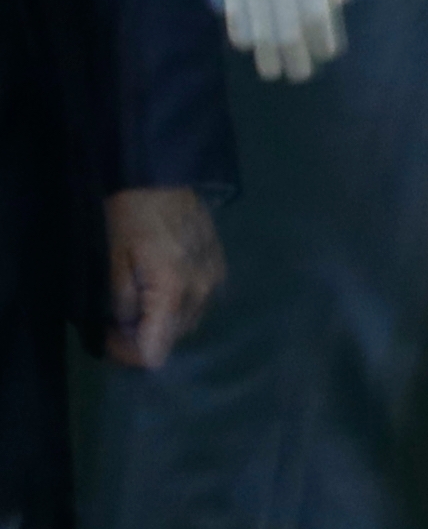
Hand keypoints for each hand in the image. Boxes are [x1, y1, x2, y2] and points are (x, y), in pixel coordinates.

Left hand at [100, 188, 223, 369]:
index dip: (128, 354)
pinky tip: (157, 289)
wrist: (162, 175)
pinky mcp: (219, 267)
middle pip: (172, 338)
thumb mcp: (111, 260)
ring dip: (160, 323)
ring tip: (135, 306)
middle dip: (142, 338)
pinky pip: (197, 303)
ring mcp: (215, 279)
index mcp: (174, 291)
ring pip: (186, 322)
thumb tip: (128, 328)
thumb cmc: (129, 216)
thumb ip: (121, 301)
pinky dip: (176, 306)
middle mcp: (202, 291)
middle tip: (114, 323)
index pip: (156, 350)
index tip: (107, 338)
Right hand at [199, 0, 357, 81]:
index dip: (322, 38)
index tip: (325, 58)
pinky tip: (243, 42)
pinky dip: (239, 24)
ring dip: (266, 49)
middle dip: (294, 53)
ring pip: (259, 19)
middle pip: (287, 24)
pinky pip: (233, 1)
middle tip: (296, 77)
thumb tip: (337, 1)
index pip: (319, 13)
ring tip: (269, 71)